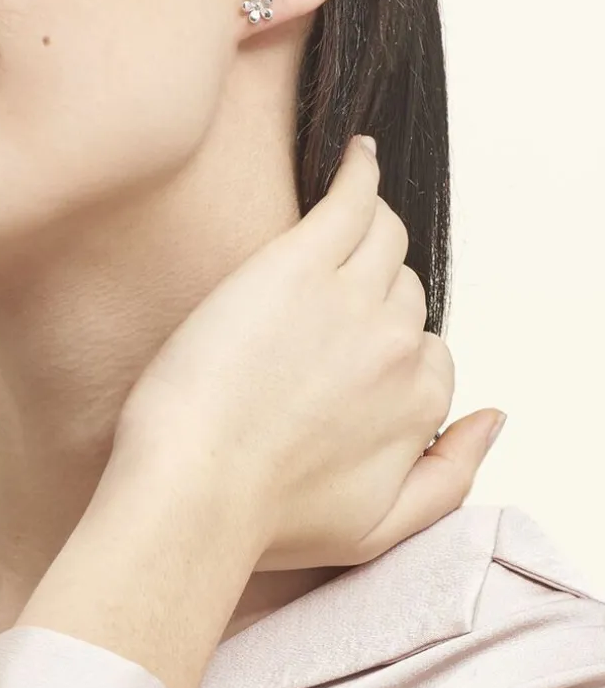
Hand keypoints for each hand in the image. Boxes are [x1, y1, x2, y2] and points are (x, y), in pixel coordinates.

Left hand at [115, 135, 504, 572]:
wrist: (193, 492)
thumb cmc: (268, 518)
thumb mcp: (382, 530)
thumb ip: (454, 477)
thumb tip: (495, 419)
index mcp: (419, 400)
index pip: (425, 353)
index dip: (384, 355)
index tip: (341, 358)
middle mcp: (397, 343)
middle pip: (402, 295)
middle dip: (373, 299)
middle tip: (322, 308)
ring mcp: (350, 297)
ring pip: (383, 241)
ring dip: (371, 232)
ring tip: (344, 226)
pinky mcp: (297, 264)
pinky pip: (350, 199)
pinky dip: (358, 172)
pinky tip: (353, 157)